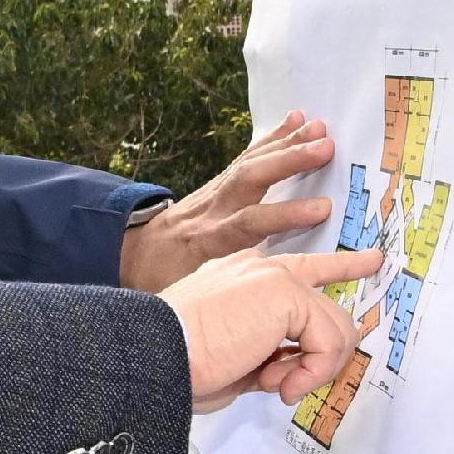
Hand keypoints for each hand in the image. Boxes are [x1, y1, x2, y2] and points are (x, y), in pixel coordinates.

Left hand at [118, 112, 337, 289]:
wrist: (127, 255)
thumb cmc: (155, 284)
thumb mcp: (176, 302)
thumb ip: (210, 307)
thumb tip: (241, 333)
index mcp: (205, 243)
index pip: (247, 225)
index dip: (283, 216)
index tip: (321, 209)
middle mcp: (210, 211)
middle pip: (249, 180)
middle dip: (288, 162)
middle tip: (326, 148)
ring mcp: (213, 194)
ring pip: (250, 163)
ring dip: (287, 145)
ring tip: (321, 128)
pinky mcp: (217, 185)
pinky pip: (247, 158)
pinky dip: (272, 138)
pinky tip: (297, 120)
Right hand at [165, 244, 385, 412]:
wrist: (156, 355)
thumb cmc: (179, 363)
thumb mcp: (234, 358)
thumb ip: (266, 355)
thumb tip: (292, 371)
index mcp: (237, 277)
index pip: (291, 270)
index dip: (328, 269)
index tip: (359, 262)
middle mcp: (257, 268)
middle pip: (323, 273)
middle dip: (347, 286)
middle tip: (373, 265)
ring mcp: (274, 277)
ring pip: (334, 325)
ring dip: (314, 368)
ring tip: (280, 386)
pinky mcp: (287, 295)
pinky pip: (328, 342)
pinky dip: (312, 372)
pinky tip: (280, 384)